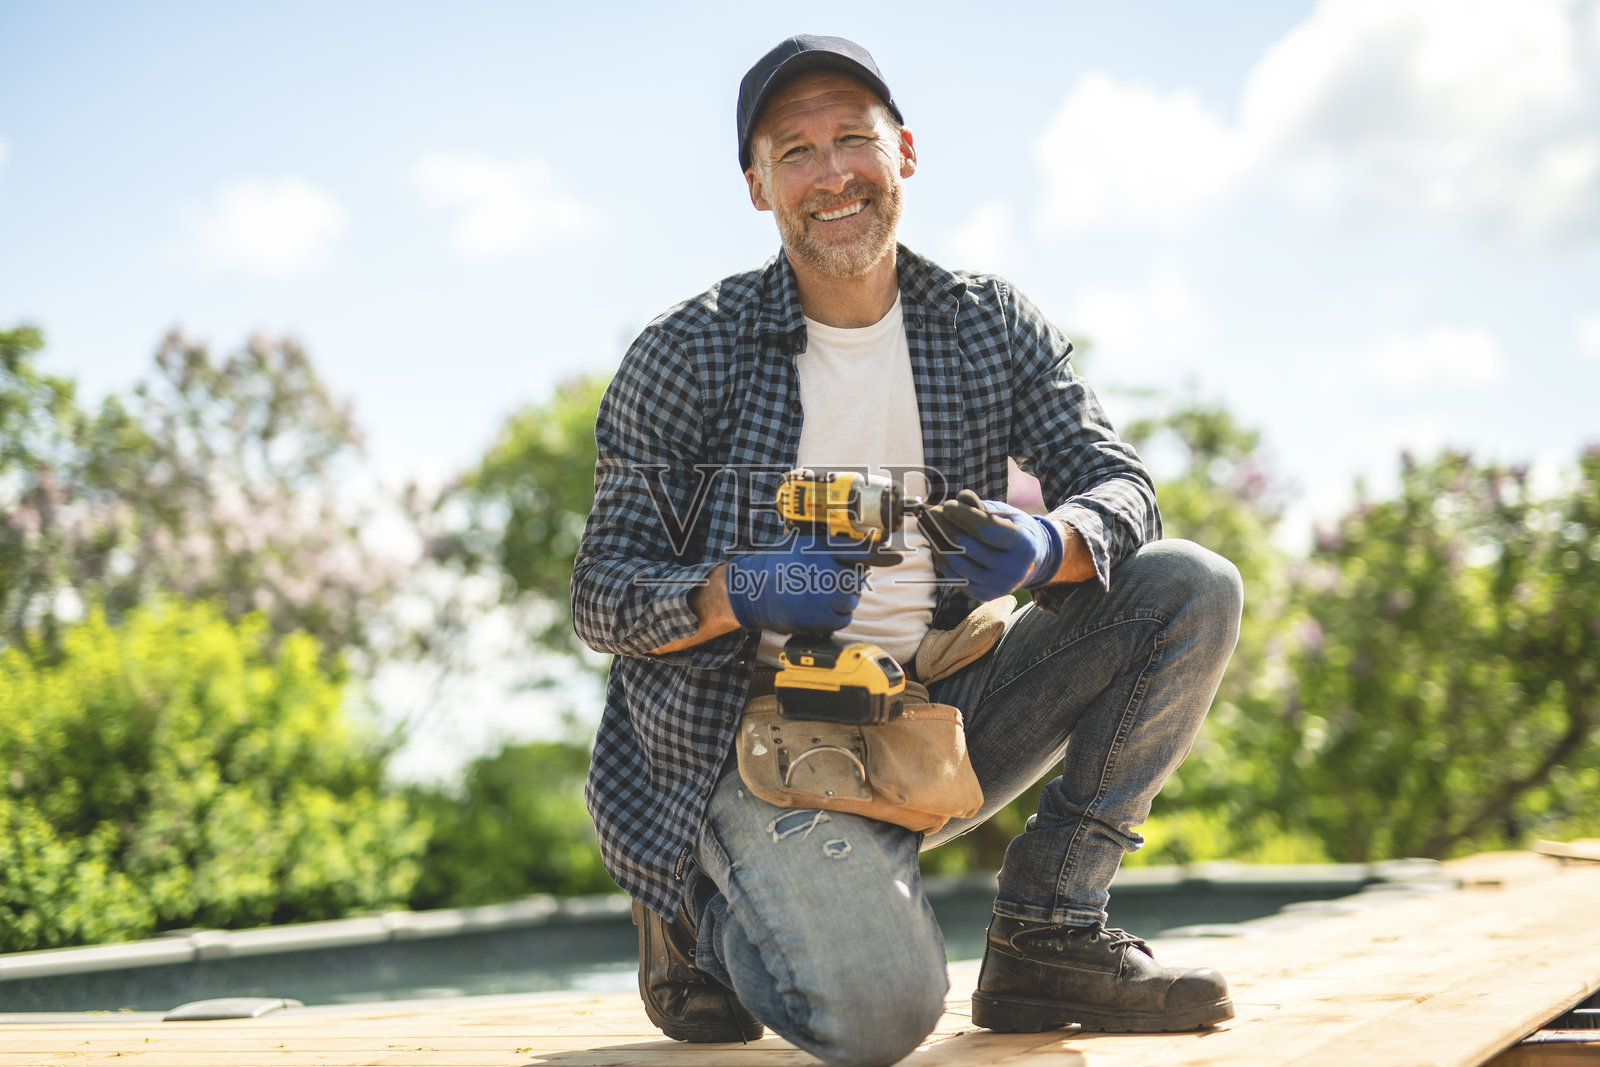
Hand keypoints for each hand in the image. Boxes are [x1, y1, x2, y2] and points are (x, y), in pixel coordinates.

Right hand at [725, 531, 869, 633]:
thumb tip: (862, 545)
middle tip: (829, 582)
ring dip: (842, 600)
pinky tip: (819, 609)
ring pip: (851, 601)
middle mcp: (826, 571)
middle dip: (847, 582)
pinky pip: (843, 619)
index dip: (881, 555)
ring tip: (820, 595)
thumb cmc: (778, 564)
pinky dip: (836, 616)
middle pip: (856, 580)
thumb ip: (830, 544)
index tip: (896, 557)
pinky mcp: (820, 618)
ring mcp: (824, 597)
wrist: (753, 590)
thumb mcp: (803, 543)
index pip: (861, 552)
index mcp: (822, 549)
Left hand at [920, 490, 1063, 601]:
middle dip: (945, 527)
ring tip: (928, 527)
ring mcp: (998, 586)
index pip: (988, 530)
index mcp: (1024, 546)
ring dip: (938, 543)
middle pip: (969, 547)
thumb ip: (983, 506)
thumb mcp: (1004, 514)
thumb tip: (961, 497)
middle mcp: (1013, 570)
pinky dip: (943, 559)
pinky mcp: (983, 595)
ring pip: (959, 564)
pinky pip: (956, 577)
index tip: (946, 505)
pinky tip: (936, 544)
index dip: (965, 517)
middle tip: (929, 514)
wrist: (1026, 563)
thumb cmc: (1011, 530)